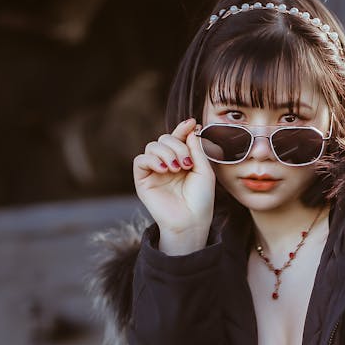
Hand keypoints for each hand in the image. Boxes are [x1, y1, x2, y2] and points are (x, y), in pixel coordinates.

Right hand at [132, 117, 215, 244]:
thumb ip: (196, 148)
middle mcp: (167, 163)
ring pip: (152, 146)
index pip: (178, 138)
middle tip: (187, 162)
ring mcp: (154, 171)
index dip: (182, 129)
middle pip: (164, 138)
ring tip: (177, 168)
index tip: (191, 123)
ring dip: (166, 153)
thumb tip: (190, 128)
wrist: (191, 220)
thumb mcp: (204, 170)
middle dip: (176, 145)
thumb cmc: (201, 199)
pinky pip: (140, 160)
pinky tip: (164, 169)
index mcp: (182, 160)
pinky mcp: (143, 180)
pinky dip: (152, 160)